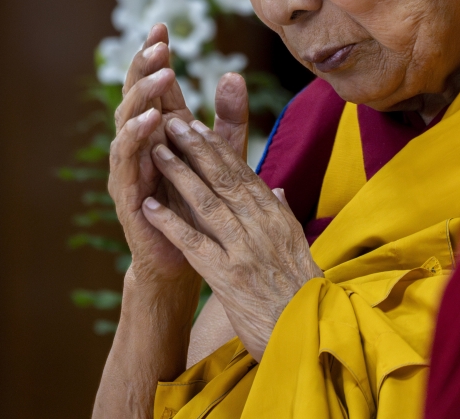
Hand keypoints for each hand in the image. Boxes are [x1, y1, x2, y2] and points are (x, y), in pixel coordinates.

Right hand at [109, 24, 248, 288]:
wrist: (187, 257)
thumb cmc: (201, 202)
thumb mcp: (223, 154)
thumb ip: (229, 117)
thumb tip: (234, 73)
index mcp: (161, 128)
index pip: (155, 83)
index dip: (156, 55)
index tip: (162, 26)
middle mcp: (141, 140)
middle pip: (136, 94)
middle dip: (144, 67)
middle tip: (158, 45)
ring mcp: (130, 163)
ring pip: (127, 121)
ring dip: (141, 96)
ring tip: (160, 76)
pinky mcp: (126, 190)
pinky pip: (126, 158)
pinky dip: (135, 137)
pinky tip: (149, 121)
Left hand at [142, 118, 322, 360]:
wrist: (310, 336)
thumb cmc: (302, 294)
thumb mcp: (297, 247)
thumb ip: (283, 216)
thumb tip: (275, 189)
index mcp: (276, 217)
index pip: (242, 173)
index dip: (217, 148)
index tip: (197, 126)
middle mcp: (262, 226)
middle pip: (223, 178)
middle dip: (195, 148)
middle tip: (173, 123)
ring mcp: (245, 250)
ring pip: (207, 202)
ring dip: (178, 174)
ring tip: (156, 152)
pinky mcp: (228, 278)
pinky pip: (193, 243)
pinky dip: (170, 223)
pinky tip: (149, 207)